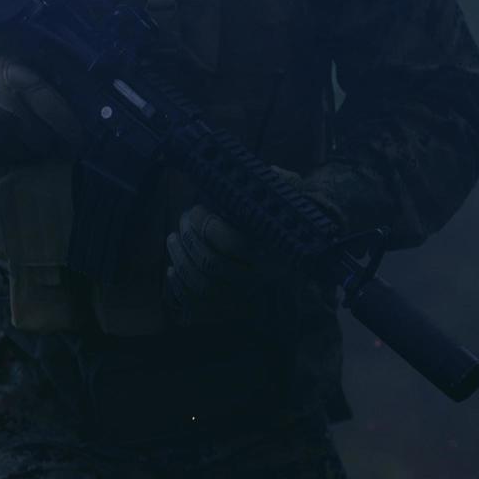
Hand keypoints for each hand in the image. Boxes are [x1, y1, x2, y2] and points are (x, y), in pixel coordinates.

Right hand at [0, 50, 81, 160]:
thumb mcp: (5, 66)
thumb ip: (32, 84)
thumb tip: (67, 102)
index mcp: (16, 79)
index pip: (52, 106)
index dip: (70, 126)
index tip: (80, 139)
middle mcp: (6, 103)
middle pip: (43, 136)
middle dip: (54, 145)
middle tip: (61, 150)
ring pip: (25, 152)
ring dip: (33, 154)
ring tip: (34, 149)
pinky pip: (4, 158)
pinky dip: (11, 157)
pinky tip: (9, 148)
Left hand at [163, 166, 333, 326]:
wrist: (306, 256)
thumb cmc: (286, 219)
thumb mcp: (290, 198)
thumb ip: (279, 184)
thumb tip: (266, 171)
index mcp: (275, 252)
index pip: (234, 243)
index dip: (207, 225)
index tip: (197, 210)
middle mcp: (261, 279)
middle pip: (212, 265)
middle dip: (190, 240)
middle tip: (183, 220)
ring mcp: (245, 296)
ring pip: (201, 286)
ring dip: (181, 259)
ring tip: (173, 238)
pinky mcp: (230, 308)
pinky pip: (198, 306)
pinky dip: (180, 288)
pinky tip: (173, 268)